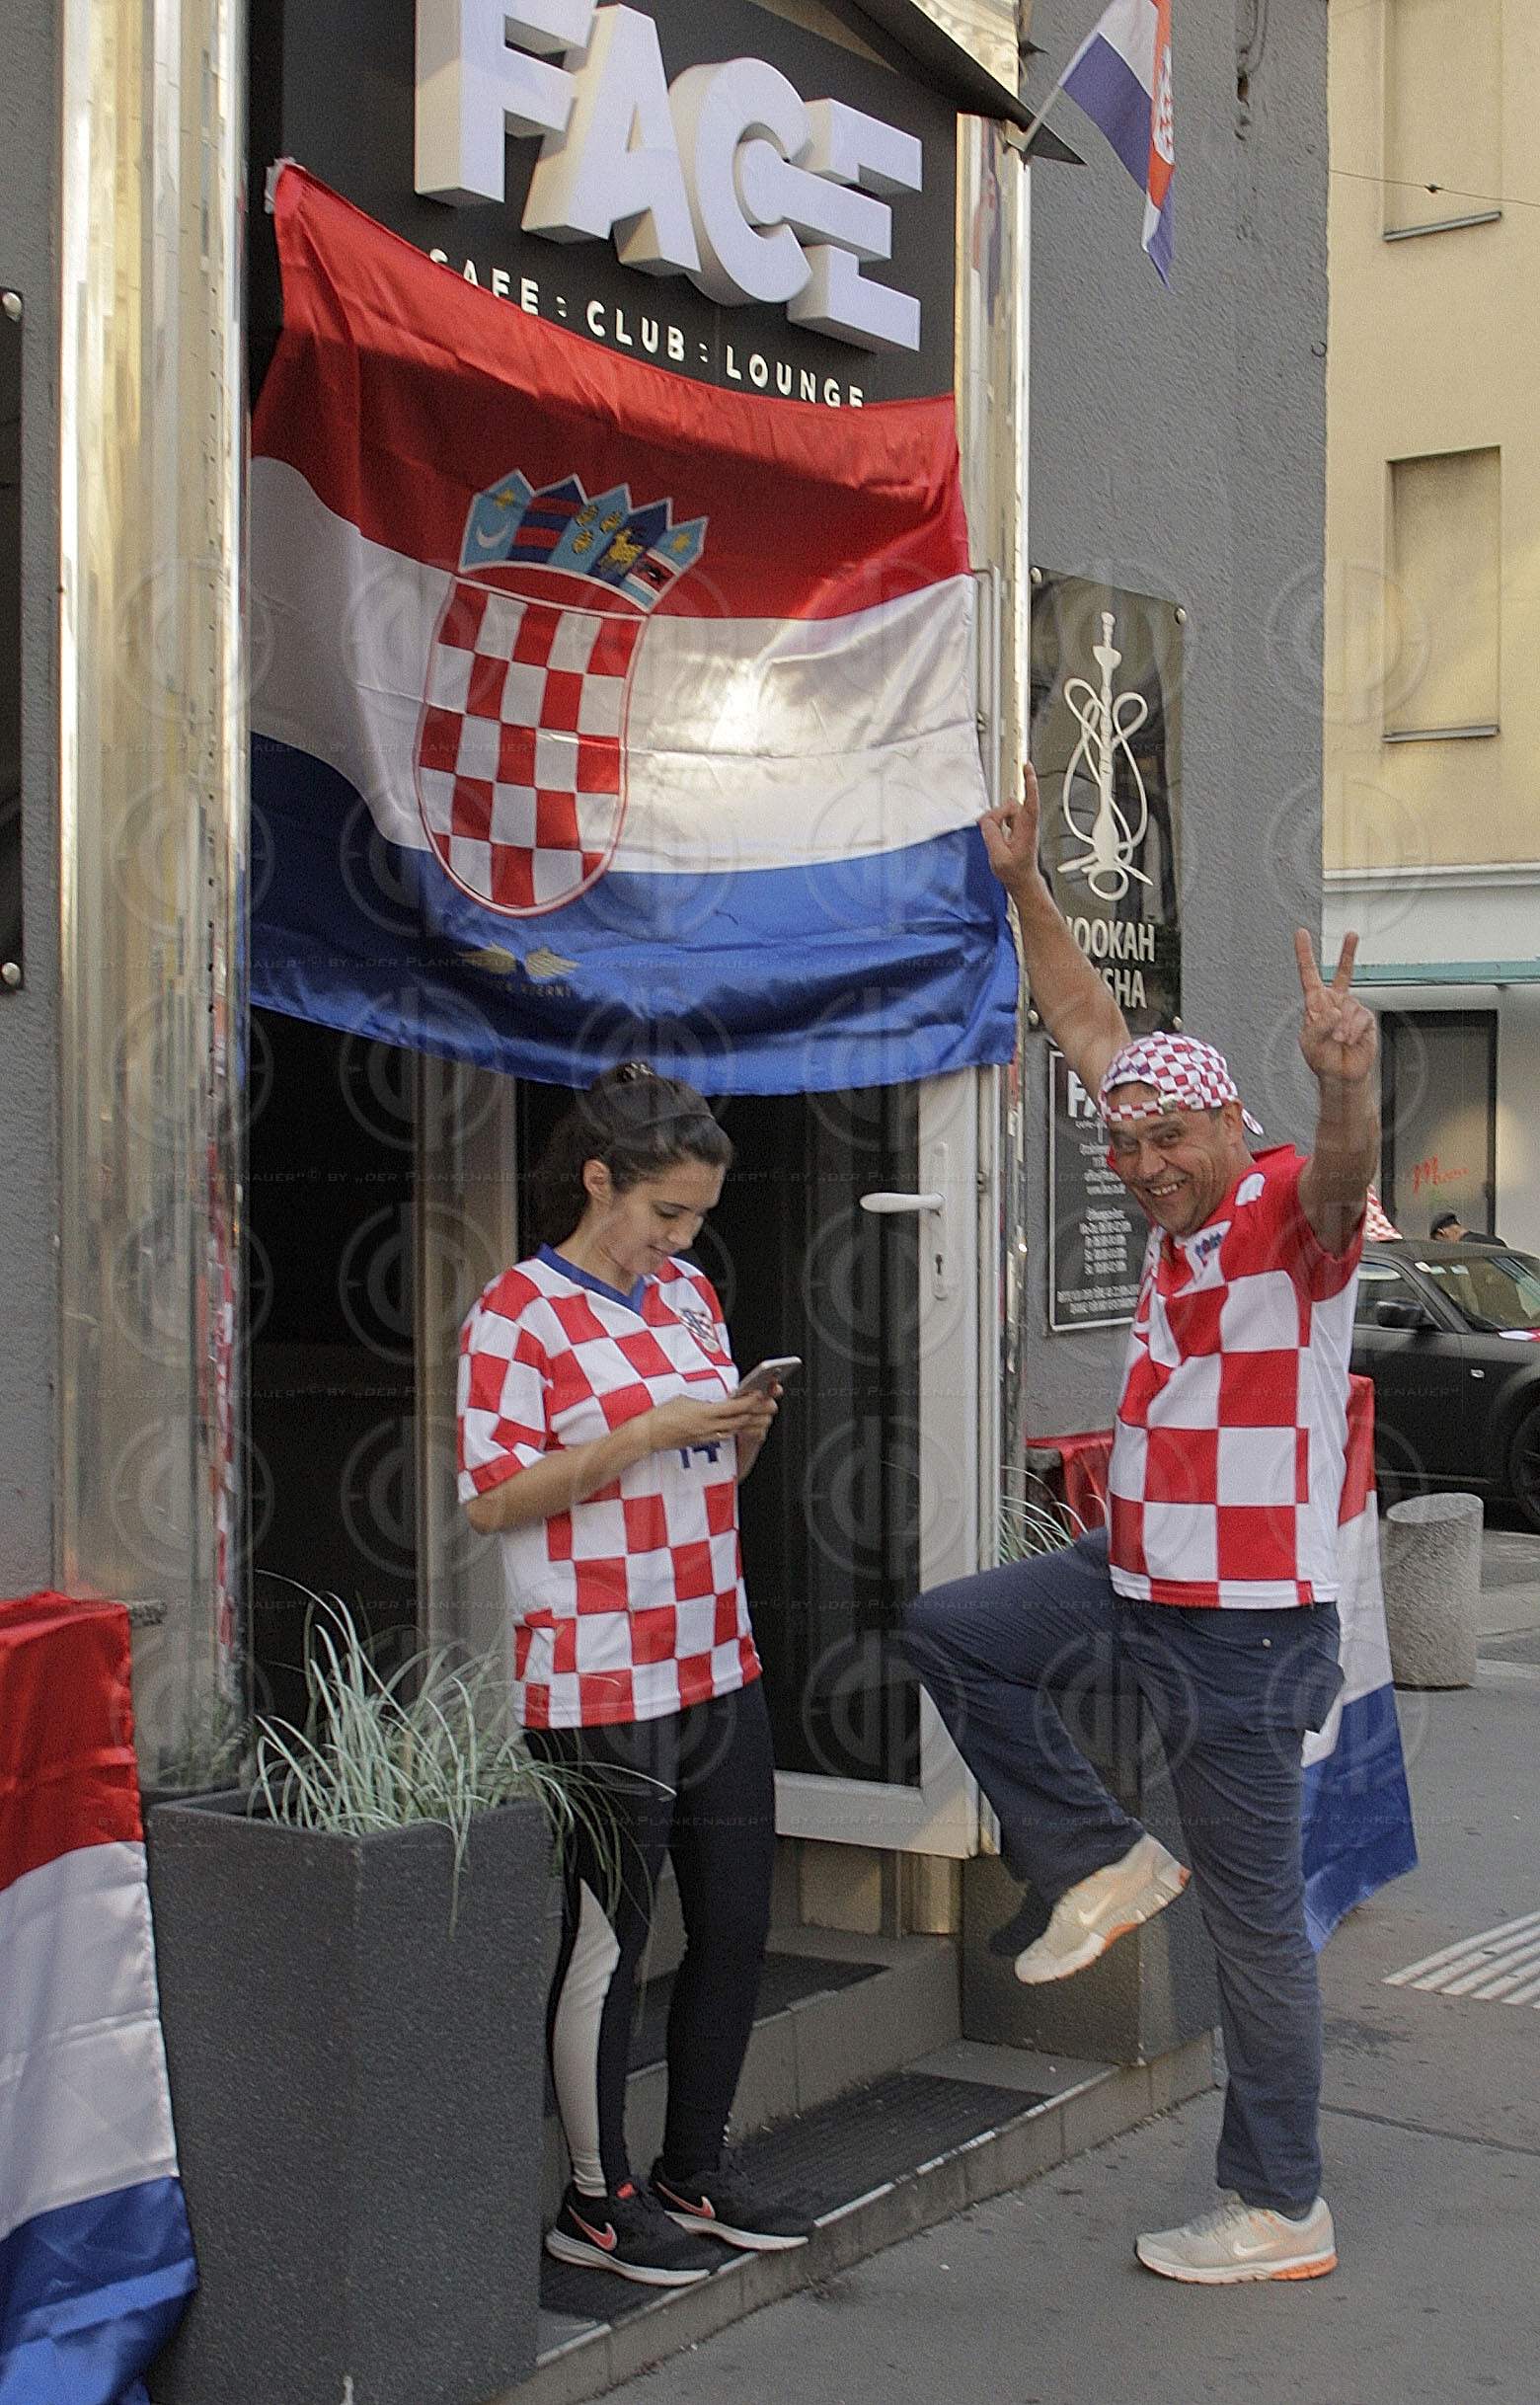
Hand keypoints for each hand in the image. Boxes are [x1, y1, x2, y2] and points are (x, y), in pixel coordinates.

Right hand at [649, 1392, 776, 1452]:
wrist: (650, 1434)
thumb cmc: (663, 1414)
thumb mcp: (685, 1399)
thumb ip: (704, 1402)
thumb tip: (717, 1402)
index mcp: (704, 1412)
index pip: (733, 1407)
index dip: (750, 1401)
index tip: (760, 1394)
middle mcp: (708, 1426)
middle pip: (739, 1420)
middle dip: (757, 1413)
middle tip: (771, 1406)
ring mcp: (706, 1436)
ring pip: (735, 1430)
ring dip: (750, 1423)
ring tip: (763, 1417)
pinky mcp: (703, 1442)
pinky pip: (725, 1436)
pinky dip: (737, 1430)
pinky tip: (744, 1427)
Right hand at [979, 762, 1044, 893]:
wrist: (1022, 882)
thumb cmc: (1015, 872)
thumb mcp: (999, 857)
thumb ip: (991, 835)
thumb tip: (986, 820)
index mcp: (1026, 830)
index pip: (1030, 802)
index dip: (1029, 784)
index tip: (1028, 768)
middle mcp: (1027, 825)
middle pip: (1011, 805)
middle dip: (997, 814)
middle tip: (990, 831)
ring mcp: (1023, 826)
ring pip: (1005, 810)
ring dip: (996, 820)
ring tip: (995, 838)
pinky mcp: (1017, 829)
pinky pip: (1004, 817)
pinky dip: (997, 822)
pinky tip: (995, 832)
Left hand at [1295, 929, 1377, 1085]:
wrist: (1342, 1075)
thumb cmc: (1321, 1058)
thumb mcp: (1310, 1043)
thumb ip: (1319, 1026)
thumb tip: (1335, 1011)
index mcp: (1315, 1004)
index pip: (1309, 975)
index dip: (1305, 954)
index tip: (1301, 935)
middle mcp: (1334, 1002)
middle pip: (1342, 973)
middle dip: (1347, 953)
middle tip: (1351, 935)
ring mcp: (1350, 1010)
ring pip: (1349, 1006)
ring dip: (1343, 1026)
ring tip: (1339, 1040)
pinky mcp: (1365, 1019)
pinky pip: (1361, 1018)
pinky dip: (1354, 1031)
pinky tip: (1350, 1040)